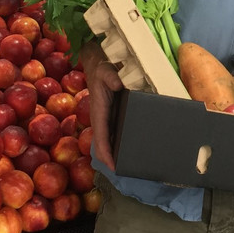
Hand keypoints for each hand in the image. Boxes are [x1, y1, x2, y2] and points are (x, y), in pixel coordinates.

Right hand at [81, 42, 124, 170]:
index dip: (106, 153)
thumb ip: (110, 76)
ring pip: (110, 140)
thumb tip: (118, 82)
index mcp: (98, 112)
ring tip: (134, 164)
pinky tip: (135, 146)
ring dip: (118, 152)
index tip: (114, 166)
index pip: (100, 137)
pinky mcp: (113, 114)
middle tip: (129, 171)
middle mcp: (102, 118)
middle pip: (105, 144)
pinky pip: (116, 132)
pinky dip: (122, 142)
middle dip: (113, 159)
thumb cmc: (101, 67)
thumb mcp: (105, 69)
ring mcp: (107, 117)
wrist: (98, 61)